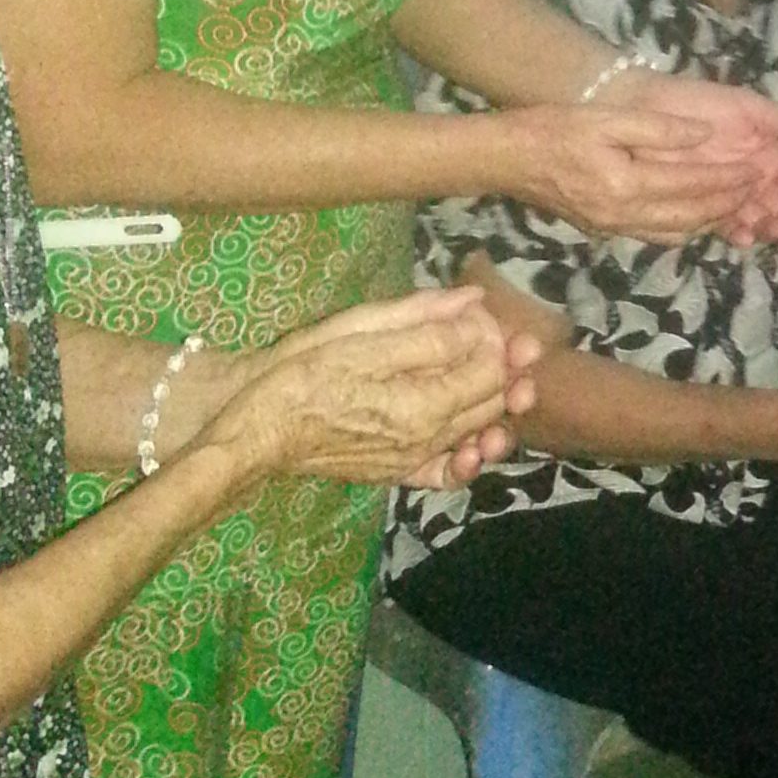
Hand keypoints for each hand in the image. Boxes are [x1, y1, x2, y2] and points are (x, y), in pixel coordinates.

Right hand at [201, 289, 529, 498]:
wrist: (256, 429)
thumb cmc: (302, 373)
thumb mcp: (360, 336)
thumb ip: (424, 325)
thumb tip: (475, 303)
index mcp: (421, 406)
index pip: (487, 373)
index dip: (500, 342)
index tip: (496, 318)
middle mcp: (426, 441)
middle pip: (489, 405)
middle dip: (511, 372)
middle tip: (521, 342)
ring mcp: (412, 463)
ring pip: (476, 436)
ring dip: (501, 410)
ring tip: (512, 385)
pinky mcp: (395, 474)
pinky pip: (445, 473)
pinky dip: (467, 456)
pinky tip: (474, 438)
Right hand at [516, 77, 777, 246]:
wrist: (504, 159)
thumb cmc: (552, 130)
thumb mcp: (606, 119)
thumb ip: (658, 130)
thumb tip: (704, 135)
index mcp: (626, 187)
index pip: (692, 187)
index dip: (729, 179)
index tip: (759, 169)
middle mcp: (623, 217)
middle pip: (691, 218)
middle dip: (729, 204)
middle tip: (760, 190)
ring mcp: (613, 228)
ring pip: (676, 233)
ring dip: (710, 221)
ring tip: (739, 205)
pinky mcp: (605, 230)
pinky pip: (656, 235)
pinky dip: (684, 228)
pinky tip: (697, 216)